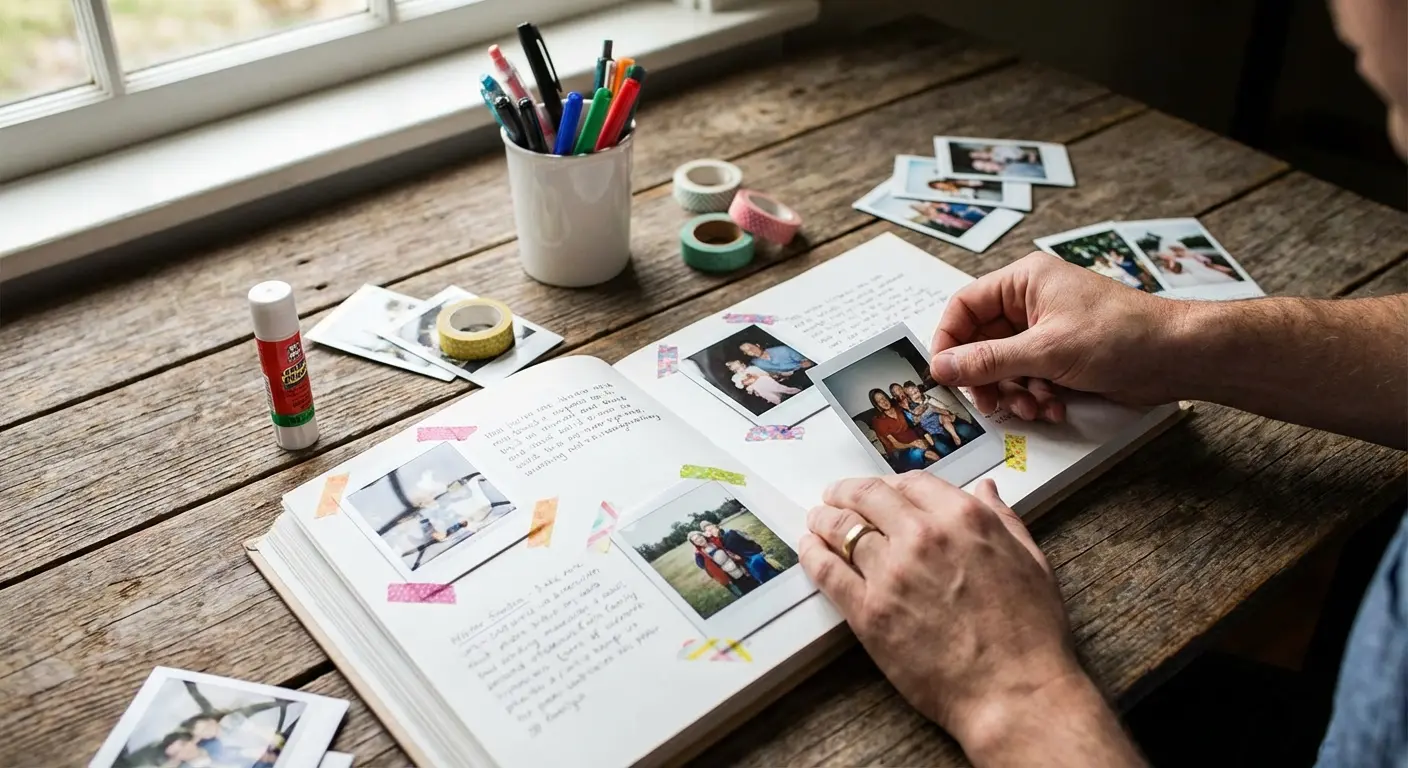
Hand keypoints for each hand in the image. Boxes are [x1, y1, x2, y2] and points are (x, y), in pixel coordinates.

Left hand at [799, 473, 1140, 764]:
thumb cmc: (1030, 634)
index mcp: (964, 518)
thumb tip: (985, 489)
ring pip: (843, 529)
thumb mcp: (1031, 561)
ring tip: (817, 519)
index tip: (881, 491)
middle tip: (835, 496)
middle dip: (847, 492)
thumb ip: (1003, 519)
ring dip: (825, 518)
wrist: (1014, 692)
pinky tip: (809, 548)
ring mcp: (892, 573)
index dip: (891, 484)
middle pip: (868, 497)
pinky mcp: (869, 612)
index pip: (911, 483)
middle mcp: (923, 537)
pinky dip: (813, 555)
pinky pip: (829, 572)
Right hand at [930, 252, 1186, 420]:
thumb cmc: (1121, 335)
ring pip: (1004, 367)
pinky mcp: (1062, 357)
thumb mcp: (1045, 350)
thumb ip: (988, 361)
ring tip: (1032, 409)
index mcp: (1023, 282)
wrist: (1177, 356)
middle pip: (982, 342)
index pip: (965, 306)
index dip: (949, 341)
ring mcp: (1047, 331)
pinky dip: (1035, 397)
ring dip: (1013, 393)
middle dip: (987, 378)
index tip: (944, 373)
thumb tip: (941, 367)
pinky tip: (1052, 408)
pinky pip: (1029, 379)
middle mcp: (1031, 303)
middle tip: (990, 403)